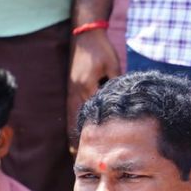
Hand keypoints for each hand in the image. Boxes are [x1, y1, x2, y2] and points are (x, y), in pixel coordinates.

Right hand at [68, 30, 120, 148]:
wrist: (85, 36)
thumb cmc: (101, 49)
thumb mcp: (113, 66)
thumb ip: (115, 84)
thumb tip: (120, 103)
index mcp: (87, 86)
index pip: (90, 114)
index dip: (93, 130)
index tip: (94, 146)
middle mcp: (76, 91)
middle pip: (75, 120)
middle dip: (77, 137)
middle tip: (79, 155)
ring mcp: (71, 90)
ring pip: (71, 116)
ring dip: (72, 131)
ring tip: (73, 149)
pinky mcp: (71, 88)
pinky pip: (70, 109)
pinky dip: (71, 121)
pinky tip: (73, 131)